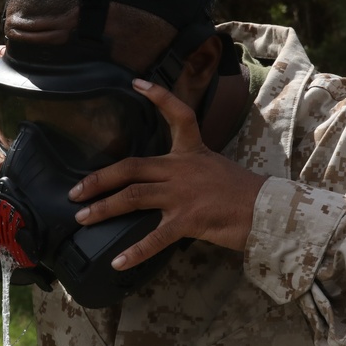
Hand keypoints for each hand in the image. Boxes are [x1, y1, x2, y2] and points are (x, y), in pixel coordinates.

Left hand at [69, 78, 266, 269]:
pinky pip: (154, 238)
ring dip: (103, 208)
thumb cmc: (246, 196)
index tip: (136, 83)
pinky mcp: (189, 219)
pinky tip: (117, 262)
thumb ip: (190, 174)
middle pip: (131, 168)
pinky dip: (134, 251)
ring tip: (82, 218)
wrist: (270, 213)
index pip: (178, 115)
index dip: (158, 96)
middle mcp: (182, 169)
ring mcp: (183, 194)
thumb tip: (165, 186)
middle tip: (75, 192)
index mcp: (192, 153)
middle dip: (99, 180)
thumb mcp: (218, 171)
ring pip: (133, 197)